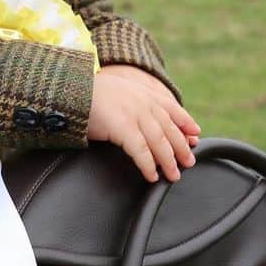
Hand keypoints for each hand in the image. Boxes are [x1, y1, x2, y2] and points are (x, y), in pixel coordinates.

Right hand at [88, 65, 200, 183]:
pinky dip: (148, 165)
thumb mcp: (118, 91)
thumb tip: (145, 117)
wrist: (71, 90)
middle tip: (189, 162)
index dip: (186, 123)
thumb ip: (134, 101)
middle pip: (169, 128)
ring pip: (159, 141)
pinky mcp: (123, 127)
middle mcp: (143, 102)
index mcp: (143, 93)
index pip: (172, 109)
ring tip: (173, 175)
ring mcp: (134, 114)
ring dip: (168, 161)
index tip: (195, 137)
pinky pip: (141, 150)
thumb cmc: (89, 94)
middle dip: (181, 147)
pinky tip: (152, 175)